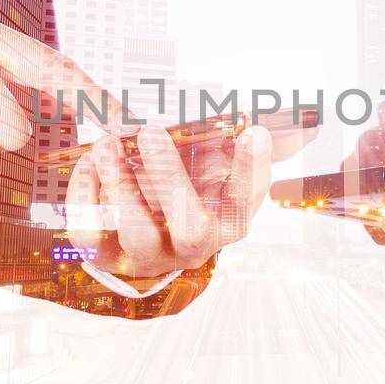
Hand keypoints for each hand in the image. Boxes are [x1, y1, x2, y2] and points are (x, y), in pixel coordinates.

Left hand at [64, 124, 272, 283]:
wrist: (152, 227)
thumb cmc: (194, 182)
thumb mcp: (223, 160)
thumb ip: (251, 142)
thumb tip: (300, 129)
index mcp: (229, 217)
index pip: (248, 197)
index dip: (252, 167)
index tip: (253, 131)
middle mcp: (193, 244)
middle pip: (191, 227)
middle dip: (170, 178)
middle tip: (151, 132)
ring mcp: (150, 254)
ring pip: (137, 233)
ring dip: (120, 185)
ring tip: (108, 144)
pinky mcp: (108, 253)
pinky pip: (91, 232)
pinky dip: (84, 195)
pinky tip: (90, 162)